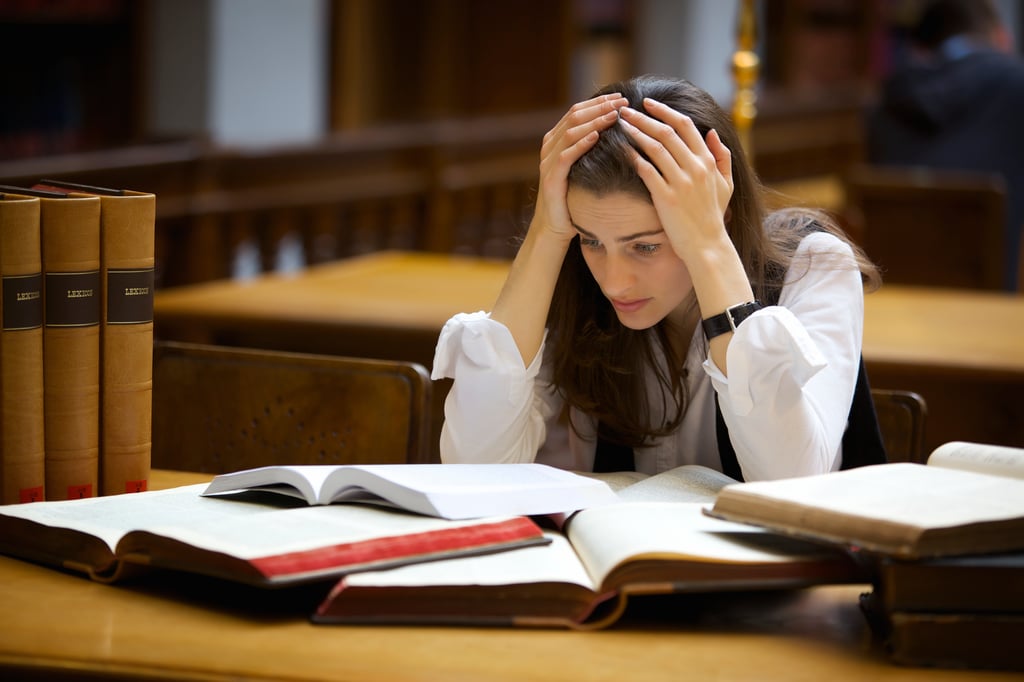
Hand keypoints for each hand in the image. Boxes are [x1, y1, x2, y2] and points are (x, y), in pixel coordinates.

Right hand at [532, 93, 627, 244]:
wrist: (555, 227)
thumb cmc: (573, 198)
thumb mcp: (582, 168)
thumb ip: (590, 149)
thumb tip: (616, 130)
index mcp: (556, 140)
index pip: (577, 111)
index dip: (599, 102)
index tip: (621, 97)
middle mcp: (549, 147)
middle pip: (574, 116)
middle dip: (600, 106)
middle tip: (622, 101)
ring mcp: (548, 162)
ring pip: (570, 132)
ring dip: (594, 121)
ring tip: (614, 115)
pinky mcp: (550, 179)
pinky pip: (566, 156)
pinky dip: (581, 144)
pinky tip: (597, 136)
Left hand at [617, 99, 733, 262]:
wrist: (707, 245)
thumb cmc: (713, 216)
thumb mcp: (726, 184)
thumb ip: (722, 157)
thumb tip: (712, 133)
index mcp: (707, 161)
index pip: (685, 125)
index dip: (665, 111)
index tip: (649, 104)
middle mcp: (695, 168)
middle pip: (667, 132)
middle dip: (644, 118)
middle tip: (626, 110)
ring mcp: (681, 182)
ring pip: (655, 147)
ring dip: (636, 132)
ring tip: (621, 124)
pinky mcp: (666, 197)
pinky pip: (646, 170)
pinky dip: (633, 157)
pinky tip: (621, 149)